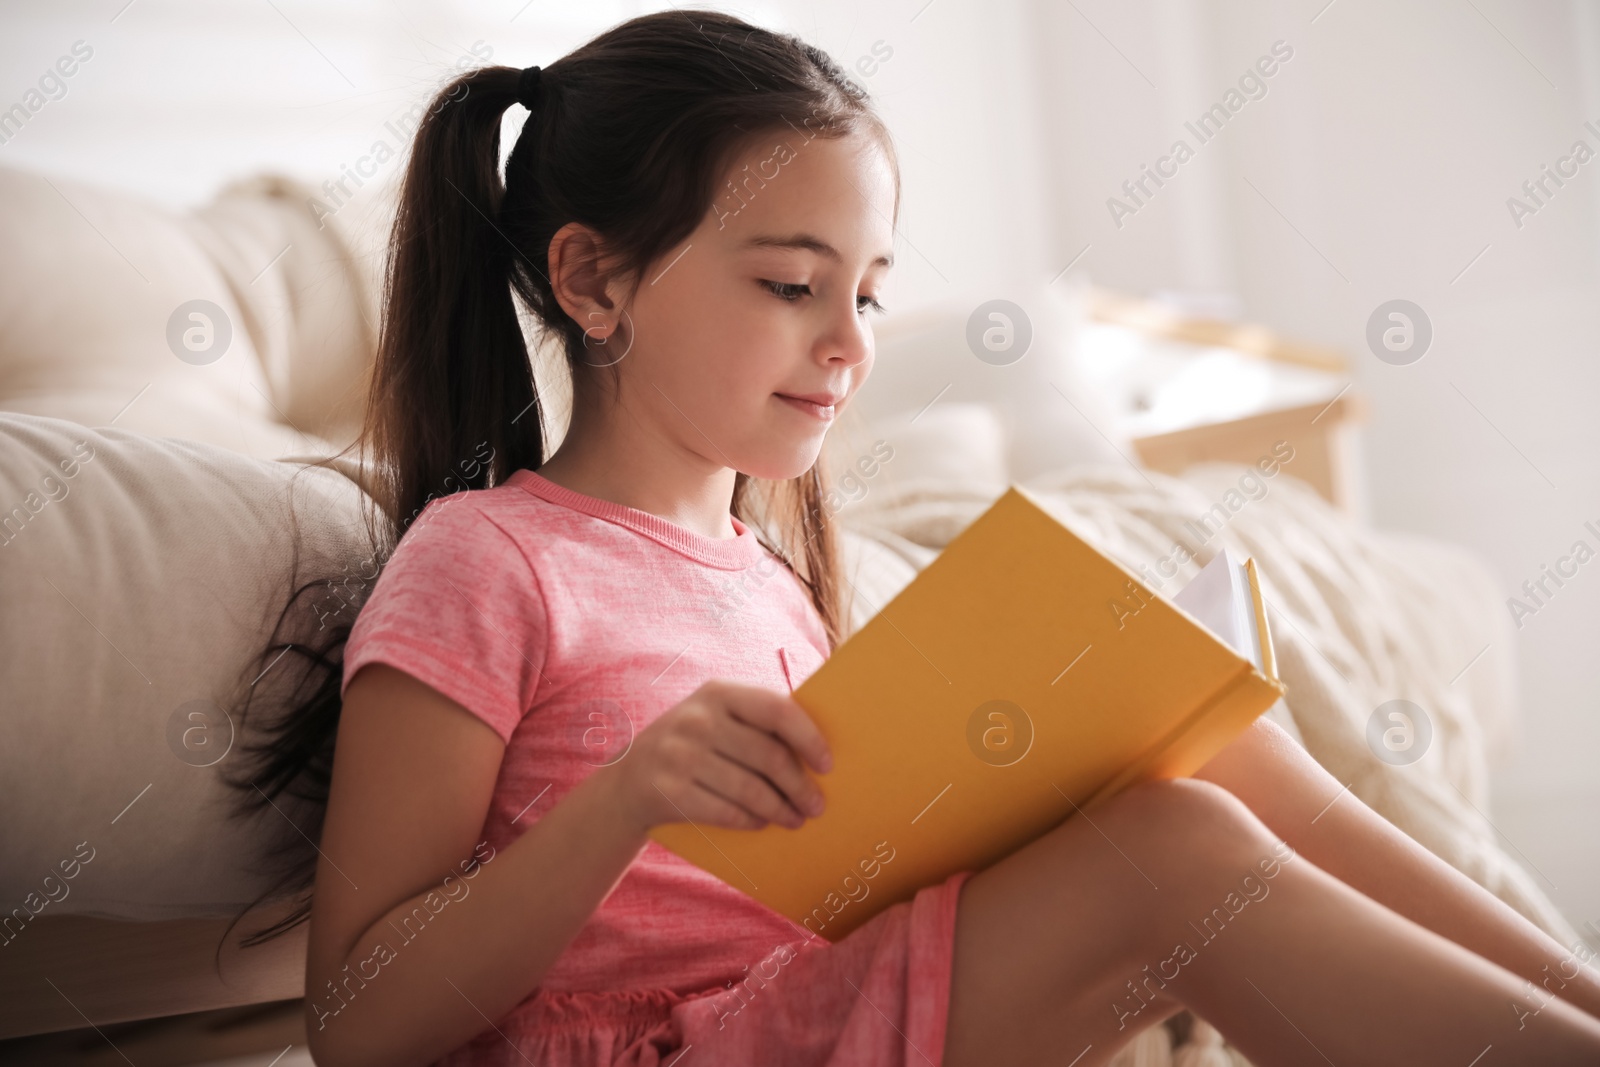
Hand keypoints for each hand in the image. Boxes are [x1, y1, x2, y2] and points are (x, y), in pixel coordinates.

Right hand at [606, 679, 832, 835]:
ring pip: (750, 790)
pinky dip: (751, 821)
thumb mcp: (715, 718)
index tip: (828, 764)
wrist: (627, 779)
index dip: (809, 738)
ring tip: (796, 819)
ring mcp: (679, 755)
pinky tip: (762, 823)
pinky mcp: (668, 792)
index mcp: (718, 693)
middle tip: (817, 806)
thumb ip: (756, 723)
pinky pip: (726, 812)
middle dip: (800, 786)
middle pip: (768, 756)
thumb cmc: (691, 745)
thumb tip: (816, 752)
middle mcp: (697, 720)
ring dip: (780, 810)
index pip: (777, 710)